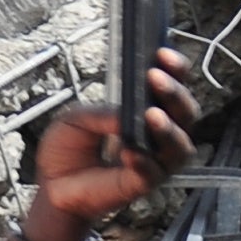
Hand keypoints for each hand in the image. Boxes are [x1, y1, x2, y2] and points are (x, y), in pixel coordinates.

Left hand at [23, 46, 198, 240]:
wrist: (53, 186)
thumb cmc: (69, 150)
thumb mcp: (76, 119)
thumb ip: (101, 113)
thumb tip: (124, 115)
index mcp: (149, 113)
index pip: (174, 89)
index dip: (175, 70)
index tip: (162, 54)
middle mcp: (161, 137)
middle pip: (187, 114)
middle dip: (175, 93)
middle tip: (156, 77)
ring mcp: (157, 162)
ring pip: (181, 146)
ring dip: (169, 129)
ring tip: (152, 115)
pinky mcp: (143, 185)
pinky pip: (153, 173)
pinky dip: (145, 162)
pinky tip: (129, 152)